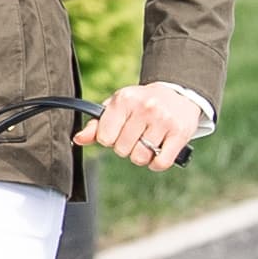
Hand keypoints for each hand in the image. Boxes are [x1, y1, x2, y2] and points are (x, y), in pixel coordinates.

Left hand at [80, 83, 203, 171]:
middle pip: (122, 150)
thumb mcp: (116, 107)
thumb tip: (78, 139)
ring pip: (141, 157)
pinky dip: (157, 164)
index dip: (110, 140)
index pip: (105, 138)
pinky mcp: (179, 133)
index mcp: (124, 100)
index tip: (119, 132)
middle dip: (127, 148)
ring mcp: (163, 120)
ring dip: (142, 156)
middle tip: (136, 136)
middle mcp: (144, 108)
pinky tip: (158, 152)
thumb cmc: (140, 104)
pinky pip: (161, 163)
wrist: (177, 95)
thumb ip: (96, 125)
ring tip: (148, 142)